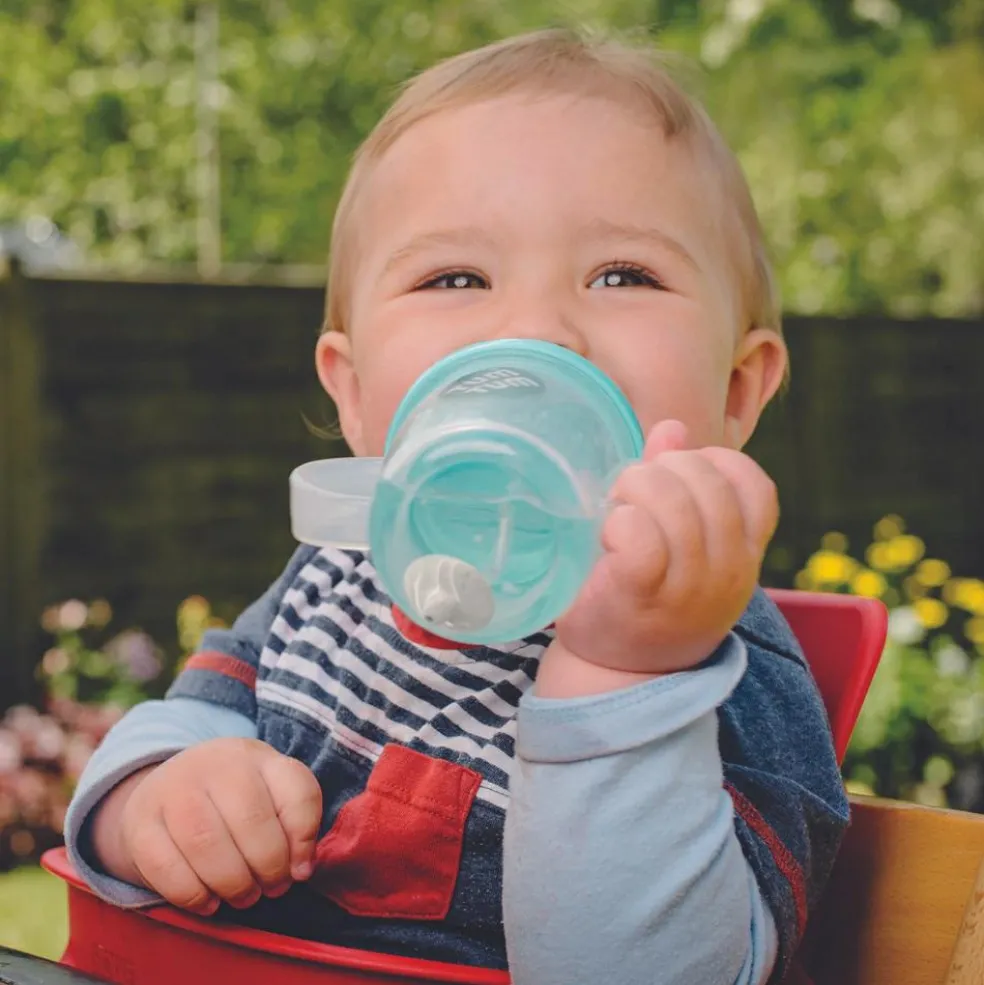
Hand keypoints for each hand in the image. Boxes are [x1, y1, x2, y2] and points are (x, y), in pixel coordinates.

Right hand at [92, 738, 322, 915]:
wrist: (167, 787)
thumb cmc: (233, 800)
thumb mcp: (271, 795)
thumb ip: (296, 824)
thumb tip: (301, 869)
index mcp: (257, 756)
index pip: (296, 791)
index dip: (304, 839)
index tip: (300, 869)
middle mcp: (215, 764)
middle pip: (251, 820)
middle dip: (268, 867)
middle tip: (271, 888)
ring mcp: (173, 788)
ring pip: (207, 842)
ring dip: (233, 883)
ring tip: (244, 896)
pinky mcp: (140, 822)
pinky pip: (165, 867)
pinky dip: (193, 895)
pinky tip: (209, 902)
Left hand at [547, 420, 777, 685]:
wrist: (620, 674)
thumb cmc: (649, 597)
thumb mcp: (680, 543)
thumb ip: (678, 482)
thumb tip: (672, 428)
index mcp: (744, 552)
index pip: (755, 485)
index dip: (712, 463)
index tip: (676, 479)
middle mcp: (729, 570)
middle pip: (706, 482)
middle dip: (660, 469)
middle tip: (629, 492)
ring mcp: (689, 587)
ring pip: (671, 503)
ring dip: (632, 491)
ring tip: (615, 510)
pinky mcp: (640, 594)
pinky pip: (639, 535)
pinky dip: (618, 522)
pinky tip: (608, 535)